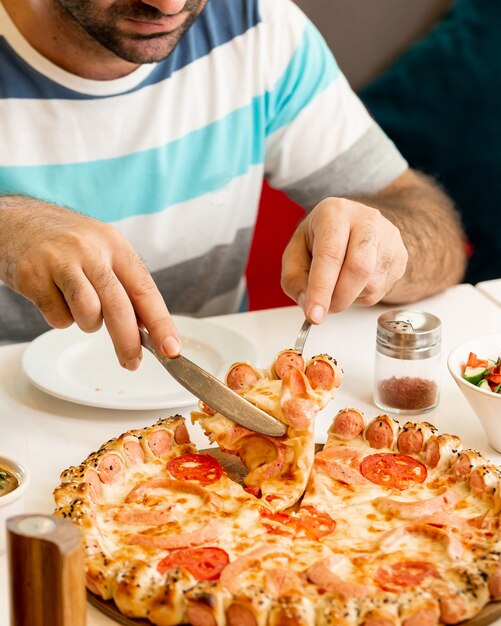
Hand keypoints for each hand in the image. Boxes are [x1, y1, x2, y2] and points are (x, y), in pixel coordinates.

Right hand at [0, 198, 179, 368]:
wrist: (15, 222)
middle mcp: (90, 249)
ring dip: (88, 323)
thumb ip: (124, 284)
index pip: (145, 289)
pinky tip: (54, 296)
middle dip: (128, 342)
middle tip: (132, 362)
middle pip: (118, 307)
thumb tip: (148, 329)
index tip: (171, 349)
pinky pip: (57, 318)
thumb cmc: (66, 244)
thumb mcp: (101, 250)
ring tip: (78, 305)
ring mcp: (59, 261)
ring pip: (88, 315)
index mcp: (114, 244)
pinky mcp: (33, 276)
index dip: (161, 323)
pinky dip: (60, 317)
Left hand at [281, 197, 407, 322]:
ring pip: (371, 284)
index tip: (314, 315)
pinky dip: (363, 296)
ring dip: (350, 297)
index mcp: (335, 213)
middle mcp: (366, 220)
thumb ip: (294, 280)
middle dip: (339, 298)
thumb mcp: (295, 253)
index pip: (330, 254)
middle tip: (325, 310)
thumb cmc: (321, 239)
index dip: (321, 289)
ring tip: (338, 284)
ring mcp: (389, 237)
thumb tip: (309, 304)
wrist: (354, 225)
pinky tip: (354, 282)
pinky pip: (382, 289)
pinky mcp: (401, 255)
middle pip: (359, 268)